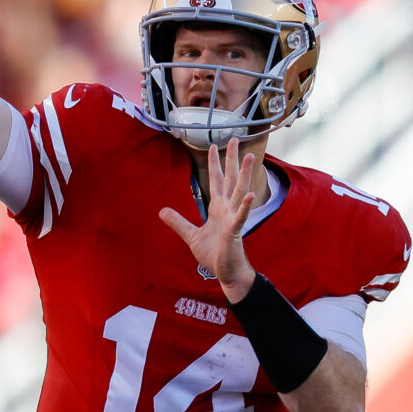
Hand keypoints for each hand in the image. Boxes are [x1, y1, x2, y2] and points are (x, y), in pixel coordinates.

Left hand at [157, 137, 259, 300]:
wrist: (225, 272)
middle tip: (236, 139)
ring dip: (244, 174)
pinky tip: (250, 195)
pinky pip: (241, 216)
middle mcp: (227, 209)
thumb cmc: (213, 254)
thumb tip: (162, 211)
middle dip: (232, 160)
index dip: (214, 163)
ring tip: (249, 157)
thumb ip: (178, 222)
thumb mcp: (190, 235)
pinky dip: (245, 206)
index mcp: (217, 209)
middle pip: (230, 179)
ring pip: (239, 192)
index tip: (214, 146)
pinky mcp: (235, 232)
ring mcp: (232, 219)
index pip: (216, 181)